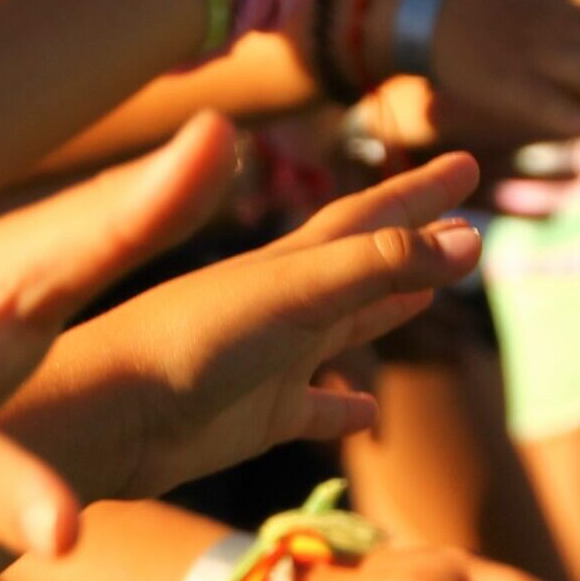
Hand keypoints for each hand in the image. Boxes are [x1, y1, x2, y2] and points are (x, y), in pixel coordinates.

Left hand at [3, 153, 485, 500]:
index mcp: (292, 262)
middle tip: (468, 216)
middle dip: (415, 236)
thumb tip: (470, 239)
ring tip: (428, 293)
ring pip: (346, 325)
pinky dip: (344, 408)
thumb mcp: (295, 294)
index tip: (468, 164)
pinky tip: (366, 411)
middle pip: (366, 260)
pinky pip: (315, 409)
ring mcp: (272, 358)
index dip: (421, 193)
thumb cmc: (190, 341)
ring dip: (388, 306)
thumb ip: (377, 265)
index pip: (371, 217)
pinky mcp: (257, 416)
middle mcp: (286, 301)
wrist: (109, 412)